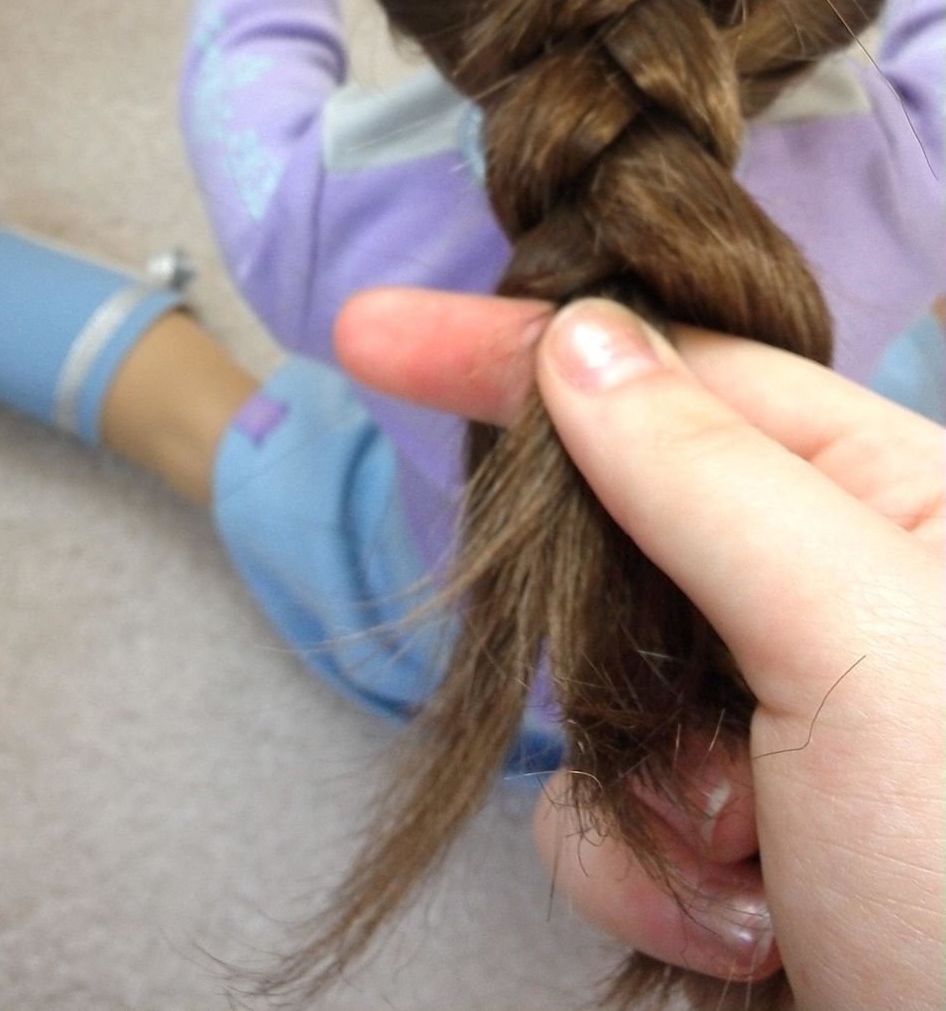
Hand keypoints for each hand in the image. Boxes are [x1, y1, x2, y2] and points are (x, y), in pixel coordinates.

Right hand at [335, 288, 943, 1008]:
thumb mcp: (853, 635)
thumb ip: (702, 472)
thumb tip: (577, 339)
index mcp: (897, 500)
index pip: (682, 374)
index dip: (526, 351)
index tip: (375, 335)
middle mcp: (832, 592)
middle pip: (621, 531)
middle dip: (590, 628)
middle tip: (635, 695)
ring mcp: (773, 719)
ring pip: (592, 678)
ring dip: (641, 779)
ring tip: (744, 856)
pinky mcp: (727, 832)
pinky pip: (603, 805)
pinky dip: (643, 874)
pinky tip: (737, 934)